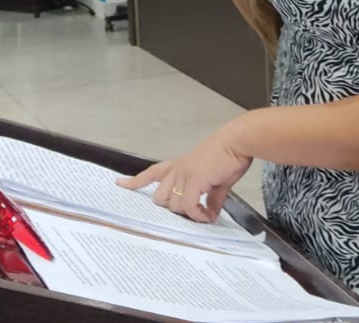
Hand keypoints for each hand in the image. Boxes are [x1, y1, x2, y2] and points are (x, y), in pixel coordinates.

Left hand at [114, 124, 252, 222]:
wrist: (237, 142)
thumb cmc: (229, 156)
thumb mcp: (217, 180)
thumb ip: (211, 197)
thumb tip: (211, 212)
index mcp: (179, 166)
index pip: (151, 173)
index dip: (135, 181)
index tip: (120, 184)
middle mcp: (177, 170)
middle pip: (159, 198)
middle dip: (173, 209)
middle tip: (193, 214)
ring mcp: (183, 174)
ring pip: (172, 205)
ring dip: (189, 214)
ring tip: (206, 215)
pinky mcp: (193, 180)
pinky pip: (188, 206)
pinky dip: (198, 215)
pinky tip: (209, 216)